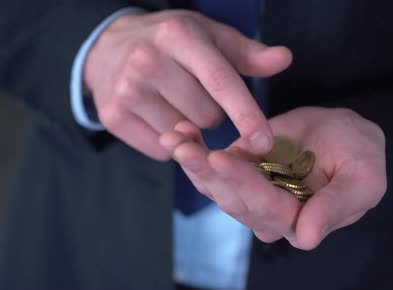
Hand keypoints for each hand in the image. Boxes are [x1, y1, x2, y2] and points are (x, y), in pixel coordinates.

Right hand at [84, 10, 291, 159]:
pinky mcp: (113, 116)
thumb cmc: (170, 42)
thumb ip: (248, 53)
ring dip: (190, 127)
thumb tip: (284, 59)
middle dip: (212, 113)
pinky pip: (161, 149)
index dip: (246, 115)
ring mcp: (126, 90)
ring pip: (185, 135)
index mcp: (178, 36)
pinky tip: (158, 114)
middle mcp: (147, 60)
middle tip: (196, 93)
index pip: (220, 82)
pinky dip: (169, 140)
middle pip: (206, 116)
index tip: (264, 142)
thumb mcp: (208, 36)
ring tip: (175, 101)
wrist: (108, 46)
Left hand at [160, 107, 386, 249]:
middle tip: (182, 148)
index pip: (267, 206)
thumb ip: (337, 207)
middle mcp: (268, 215)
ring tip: (172, 140)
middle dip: (207, 173)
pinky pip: (212, 167)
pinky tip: (177, 134)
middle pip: (233, 199)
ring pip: (216, 186)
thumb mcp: (364, 179)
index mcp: (300, 222)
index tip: (220, 159)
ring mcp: (250, 194)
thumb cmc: (361, 156)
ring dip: (192, 163)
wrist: (343, 133)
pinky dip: (194, 151)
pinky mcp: (238, 173)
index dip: (243, 184)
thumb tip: (306, 239)